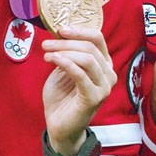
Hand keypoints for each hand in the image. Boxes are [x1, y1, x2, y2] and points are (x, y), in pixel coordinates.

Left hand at [42, 25, 116, 155]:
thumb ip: (68, 52)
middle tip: (46, 43)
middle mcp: (109, 73)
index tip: (60, 29)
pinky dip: (66, 63)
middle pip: (90, 47)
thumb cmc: (62, 96)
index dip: (79, 30)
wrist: (58, 126)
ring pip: (88, 58)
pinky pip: (81, 75)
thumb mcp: (64, 68)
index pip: (97, 38)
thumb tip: (61, 32)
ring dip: (64, 51)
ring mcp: (104, 86)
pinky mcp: (95, 98)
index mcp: (104, 63)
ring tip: (47, 53)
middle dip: (67, 42)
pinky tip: (54, 59)